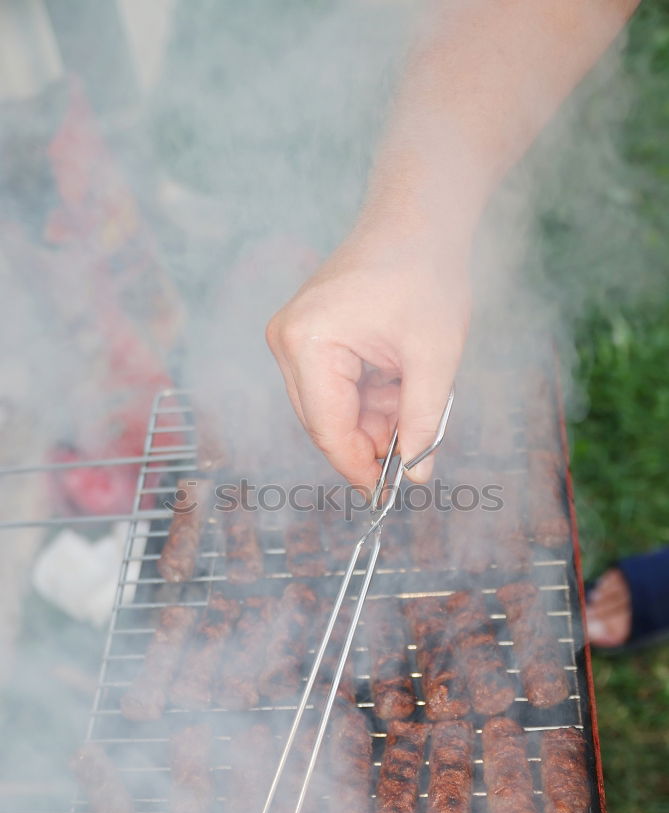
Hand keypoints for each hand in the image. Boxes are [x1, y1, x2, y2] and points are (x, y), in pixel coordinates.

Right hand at [266, 229, 470, 491]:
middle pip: (324, 421)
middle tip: (415, 443)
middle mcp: (287, 341)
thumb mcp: (434, 356)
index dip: (359, 467)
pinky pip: (333, 385)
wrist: (417, 216)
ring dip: (373, 415)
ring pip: (330, 407)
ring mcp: (291, 337)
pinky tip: (398, 376)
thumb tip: (417, 475)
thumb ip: (423, 421)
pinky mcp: (304, 334)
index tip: (388, 493)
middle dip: (371, 439)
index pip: (327, 429)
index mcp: (308, 344)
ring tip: (413, 389)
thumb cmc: (426, 272)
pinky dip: (367, 394)